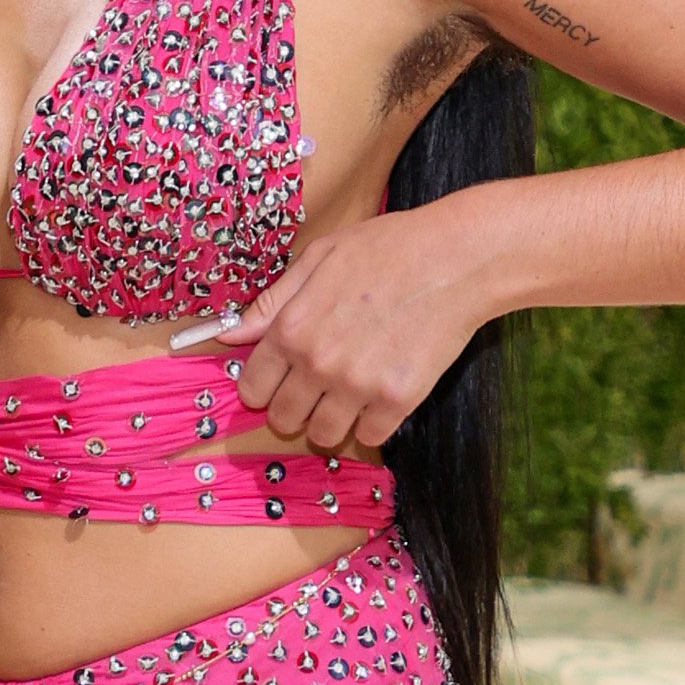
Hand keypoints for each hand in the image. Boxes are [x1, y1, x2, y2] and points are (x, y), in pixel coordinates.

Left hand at [204, 205, 489, 459]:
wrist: (456, 259)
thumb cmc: (388, 248)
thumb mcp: (319, 258)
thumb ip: (273, 302)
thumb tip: (229, 334)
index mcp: (292, 328)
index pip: (254, 388)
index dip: (264, 388)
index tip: (280, 383)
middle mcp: (318, 362)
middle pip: (284, 419)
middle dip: (296, 408)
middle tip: (319, 389)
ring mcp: (357, 386)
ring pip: (324, 435)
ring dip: (333, 421)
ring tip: (350, 395)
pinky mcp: (396, 401)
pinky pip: (370, 437)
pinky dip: (373, 423)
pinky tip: (381, 396)